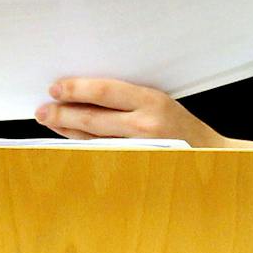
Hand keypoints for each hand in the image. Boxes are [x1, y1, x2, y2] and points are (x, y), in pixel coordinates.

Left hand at [36, 78, 252, 149]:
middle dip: (62, 113)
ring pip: (91, 138)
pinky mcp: (134, 165)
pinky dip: (81, 145)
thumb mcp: (159, 100)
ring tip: (48, 120)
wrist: (209, 156)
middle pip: (92, 118)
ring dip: (66, 129)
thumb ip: (128, 98)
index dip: (76, 89)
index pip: (104, 91)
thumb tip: (86, 91)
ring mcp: (139, 149)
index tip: (56, 87)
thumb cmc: (181, 125)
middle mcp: (145, 126)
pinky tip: (68, 139)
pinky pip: (100, 154)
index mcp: (151, 101)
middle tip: (42, 109)